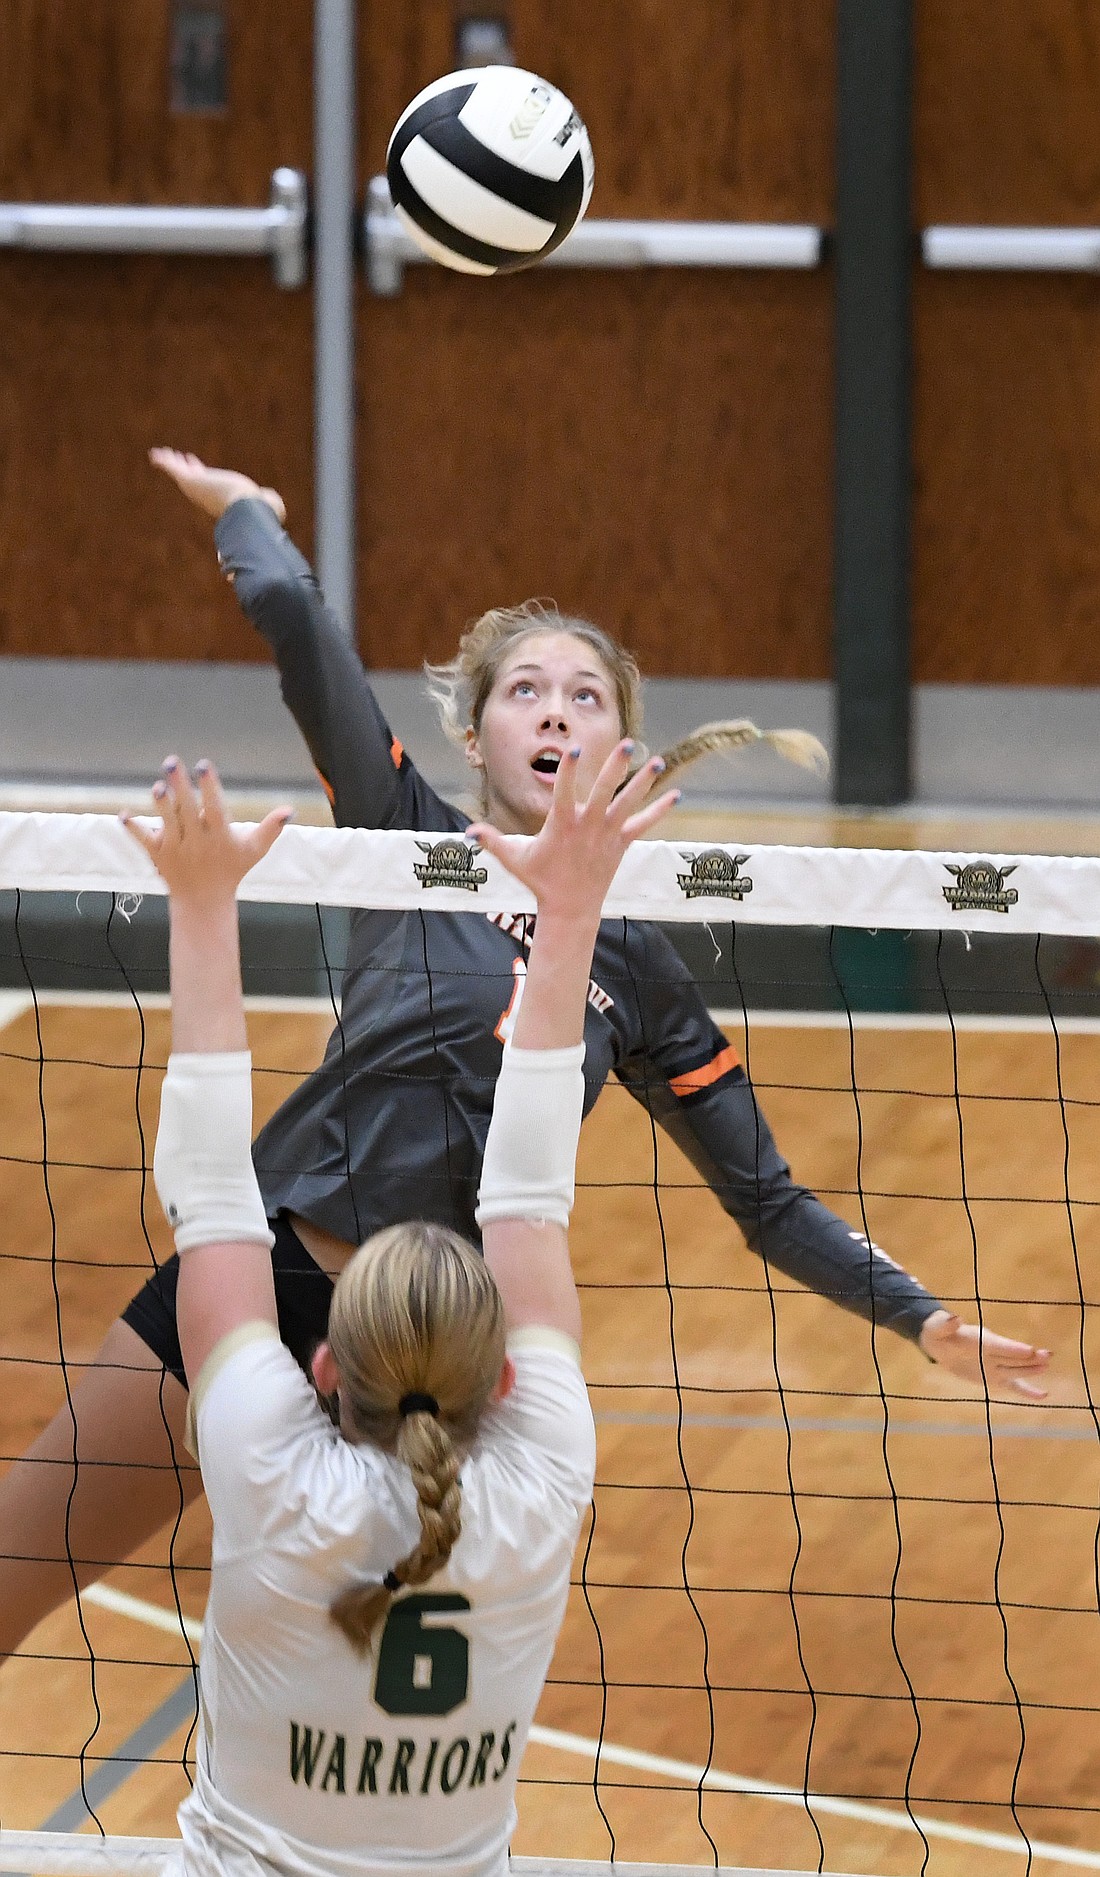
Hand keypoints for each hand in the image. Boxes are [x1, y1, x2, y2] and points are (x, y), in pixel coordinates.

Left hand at [121, 758, 291, 903]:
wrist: (204, 902)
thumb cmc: (232, 870)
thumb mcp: (254, 850)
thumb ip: (271, 828)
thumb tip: (290, 810)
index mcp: (220, 837)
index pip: (215, 808)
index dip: (210, 787)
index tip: (204, 765)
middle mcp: (197, 842)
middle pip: (187, 811)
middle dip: (180, 786)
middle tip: (171, 761)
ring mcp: (176, 849)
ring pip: (167, 823)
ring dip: (161, 805)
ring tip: (158, 785)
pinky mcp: (158, 855)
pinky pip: (144, 840)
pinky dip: (134, 829)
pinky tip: (124, 814)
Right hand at [149, 448, 286, 524]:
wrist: (246, 510)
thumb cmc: (259, 510)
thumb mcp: (268, 503)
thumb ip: (271, 502)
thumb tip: (277, 507)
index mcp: (221, 499)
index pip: (209, 486)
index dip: (205, 477)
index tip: (199, 472)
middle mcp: (207, 494)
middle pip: (193, 478)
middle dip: (189, 468)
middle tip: (183, 459)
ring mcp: (197, 488)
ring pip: (180, 472)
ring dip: (172, 462)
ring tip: (163, 454)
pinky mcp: (190, 480)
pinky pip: (172, 469)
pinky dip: (163, 462)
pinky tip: (154, 455)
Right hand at [469, 741, 678, 924]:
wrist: (570, 909)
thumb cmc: (541, 881)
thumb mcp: (515, 859)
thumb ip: (493, 841)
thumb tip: (467, 833)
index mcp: (562, 824)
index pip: (563, 791)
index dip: (567, 771)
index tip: (573, 750)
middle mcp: (588, 826)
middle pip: (605, 791)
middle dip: (616, 767)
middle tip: (627, 744)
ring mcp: (607, 834)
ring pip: (629, 803)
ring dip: (644, 782)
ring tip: (657, 760)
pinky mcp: (621, 844)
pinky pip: (643, 824)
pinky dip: (659, 811)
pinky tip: (676, 796)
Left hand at [919, 1310, 1050, 1400]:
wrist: (940, 1343)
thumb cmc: (939, 1332)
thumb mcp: (938, 1328)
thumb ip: (947, 1324)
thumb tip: (955, 1318)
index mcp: (981, 1340)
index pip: (999, 1345)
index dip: (1012, 1348)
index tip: (1029, 1349)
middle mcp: (992, 1352)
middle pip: (1013, 1357)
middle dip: (1029, 1357)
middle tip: (1048, 1355)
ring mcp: (995, 1365)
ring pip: (1016, 1370)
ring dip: (1031, 1370)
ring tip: (1047, 1366)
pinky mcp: (994, 1377)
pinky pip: (1013, 1385)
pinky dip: (1027, 1391)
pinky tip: (1043, 1396)